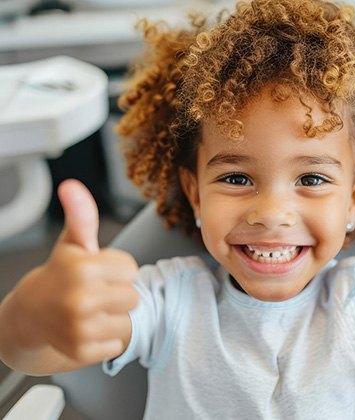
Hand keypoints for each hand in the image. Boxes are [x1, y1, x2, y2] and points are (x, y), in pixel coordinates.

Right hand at [9, 179, 138, 363]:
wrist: (29, 315)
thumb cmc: (60, 275)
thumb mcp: (72, 244)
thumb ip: (82, 215)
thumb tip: (72, 186)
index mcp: (82, 268)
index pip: (132, 269)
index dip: (117, 269)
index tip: (98, 271)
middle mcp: (80, 299)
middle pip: (133, 296)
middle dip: (118, 293)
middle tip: (95, 292)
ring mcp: (80, 328)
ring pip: (127, 320)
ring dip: (114, 316)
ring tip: (92, 310)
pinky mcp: (82, 351)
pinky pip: (117, 343)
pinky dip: (106, 339)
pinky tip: (87, 328)